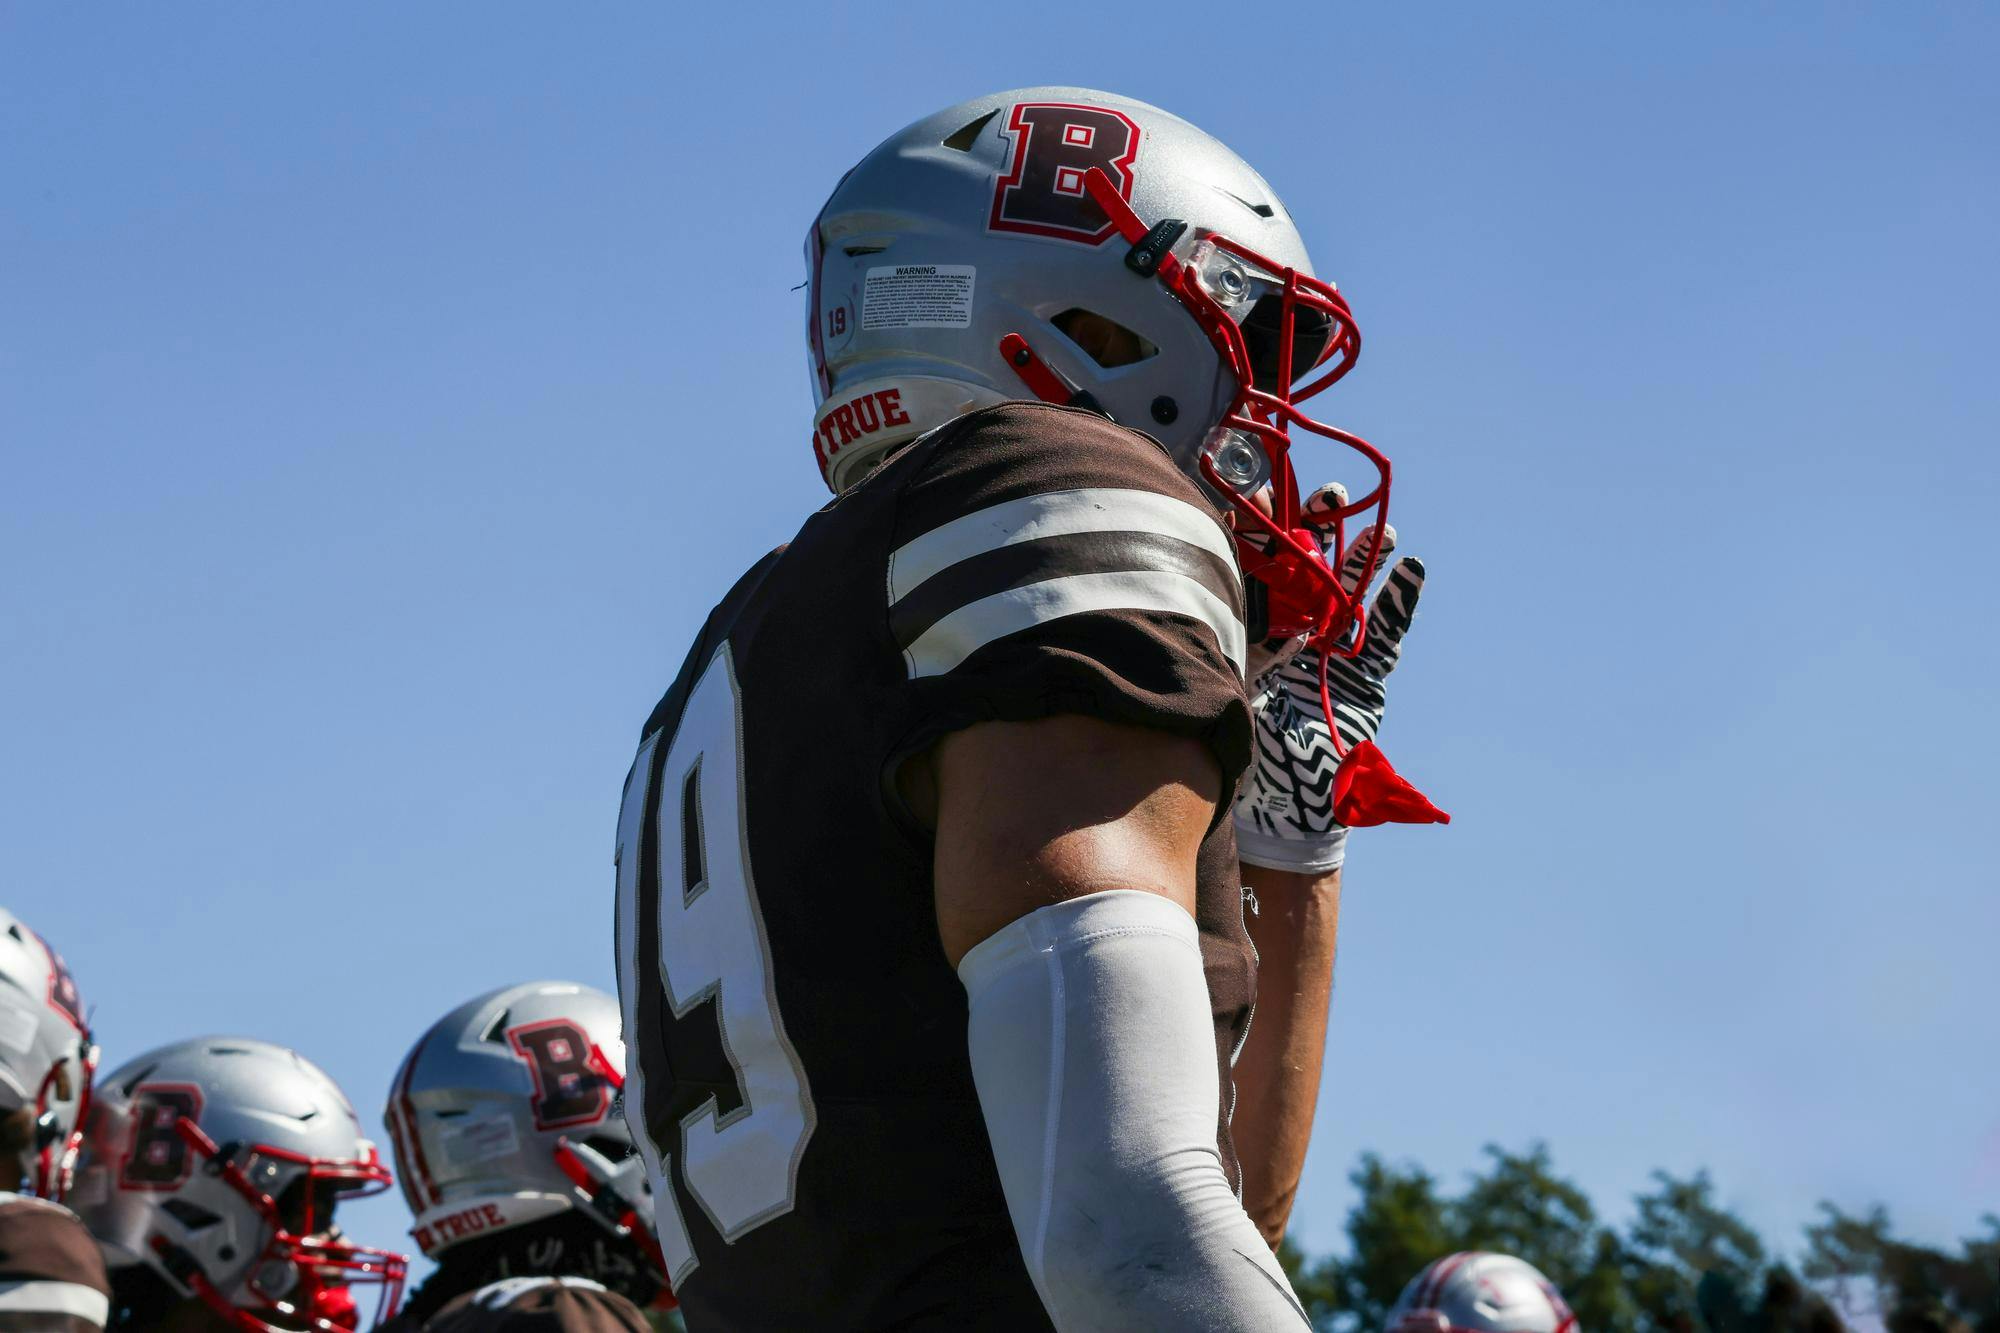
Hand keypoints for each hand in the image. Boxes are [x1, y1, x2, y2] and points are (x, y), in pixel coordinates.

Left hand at [1233, 512, 1426, 871]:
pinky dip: (1400, 604)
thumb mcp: (1231, 692)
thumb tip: (1215, 601)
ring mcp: (1332, 655)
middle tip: (1327, 495)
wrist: (1286, 812)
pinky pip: (1385, 636)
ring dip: (1363, 560)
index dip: (1259, 533)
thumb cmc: (1247, 757)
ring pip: (1349, 596)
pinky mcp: (1364, 678)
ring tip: (1378, 527)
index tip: (1258, 495)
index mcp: (1254, 635)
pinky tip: (1411, 571)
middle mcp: (1294, 638)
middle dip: (1319, 531)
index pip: (1257, 571)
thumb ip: (1234, 649)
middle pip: (1308, 572)